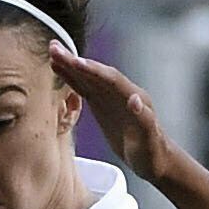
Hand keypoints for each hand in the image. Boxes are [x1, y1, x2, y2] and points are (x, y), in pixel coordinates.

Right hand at [50, 45, 178, 183]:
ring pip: (89, 77)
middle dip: (76, 61)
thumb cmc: (153, 153)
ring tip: (52, 52)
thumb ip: (144, 119)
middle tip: (54, 48)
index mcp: (134, 97)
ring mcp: (112, 97)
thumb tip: (134, 99)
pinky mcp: (104, 105)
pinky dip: (73, 79)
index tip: (74, 62)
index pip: (110, 79)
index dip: (92, 70)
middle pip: (97, 72)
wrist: (156, 160)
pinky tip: (60, 70)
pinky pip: (86, 88)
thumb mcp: (150, 140)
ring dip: (71, 65)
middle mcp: (122, 92)